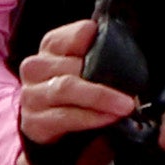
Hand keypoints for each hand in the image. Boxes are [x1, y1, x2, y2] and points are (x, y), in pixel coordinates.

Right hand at [13, 17, 133, 150]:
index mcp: (52, 45)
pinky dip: (90, 117)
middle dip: (105, 77)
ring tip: (125, 106)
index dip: (96, 40)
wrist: (55, 131)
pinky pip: (65, 116)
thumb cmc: (79, 92)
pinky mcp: (34, 122)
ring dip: (100, 98)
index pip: (77, 34)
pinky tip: (108, 118)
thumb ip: (101, 56)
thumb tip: (127, 52)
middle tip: (133, 91)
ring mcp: (32, 94)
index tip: (120, 48)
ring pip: (66, 88)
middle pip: (73, 65)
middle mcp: (36, 67)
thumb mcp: (89, 68)